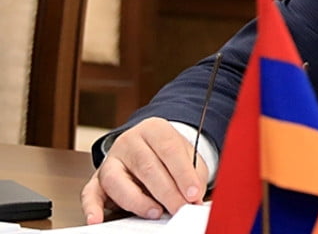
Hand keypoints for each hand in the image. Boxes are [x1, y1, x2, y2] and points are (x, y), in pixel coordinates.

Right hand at [81, 117, 208, 223]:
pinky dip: (92, 208)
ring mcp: (110, 160)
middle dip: (166, 192)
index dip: (183, 174)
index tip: (194, 194)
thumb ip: (191, 174)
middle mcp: (129, 141)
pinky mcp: (96, 179)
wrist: (150, 148)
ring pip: (116, 180)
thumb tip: (195, 198)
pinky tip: (96, 219)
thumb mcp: (186, 156)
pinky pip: (89, 193)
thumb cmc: (169, 155)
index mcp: (154, 129)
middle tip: (180, 208)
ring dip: (137, 200)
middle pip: (146, 166)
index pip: (169, 150)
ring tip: (155, 212)